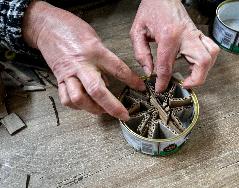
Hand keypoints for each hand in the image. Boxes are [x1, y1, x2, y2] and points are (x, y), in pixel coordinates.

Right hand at [22, 1, 144, 120]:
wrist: (46, 26)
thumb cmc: (72, 29)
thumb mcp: (95, 39)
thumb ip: (103, 59)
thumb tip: (109, 80)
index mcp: (95, 51)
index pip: (117, 68)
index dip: (131, 80)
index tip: (141, 88)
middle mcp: (81, 65)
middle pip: (97, 90)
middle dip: (112, 106)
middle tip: (123, 115)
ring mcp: (68, 74)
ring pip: (79, 99)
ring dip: (93, 109)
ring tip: (103, 110)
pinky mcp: (59, 79)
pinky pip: (66, 99)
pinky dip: (77, 106)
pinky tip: (85, 105)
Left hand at [130, 0, 219, 91]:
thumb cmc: (151, 10)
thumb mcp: (137, 31)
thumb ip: (141, 53)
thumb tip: (149, 71)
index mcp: (169, 36)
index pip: (167, 66)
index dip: (163, 81)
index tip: (160, 88)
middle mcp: (186, 35)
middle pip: (201, 62)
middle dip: (195, 80)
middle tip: (184, 85)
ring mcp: (195, 33)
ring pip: (211, 55)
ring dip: (204, 71)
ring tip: (191, 78)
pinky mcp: (198, 33)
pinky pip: (211, 48)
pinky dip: (207, 61)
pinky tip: (195, 66)